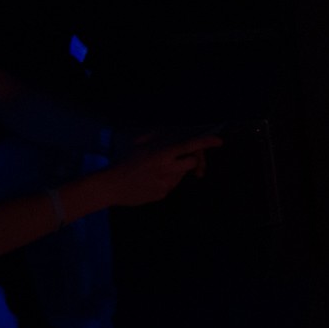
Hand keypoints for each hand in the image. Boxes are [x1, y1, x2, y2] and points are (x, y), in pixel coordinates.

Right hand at [96, 136, 219, 206]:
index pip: (189, 145)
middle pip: (192, 163)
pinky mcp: (162, 194)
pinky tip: (151, 180)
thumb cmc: (125, 161)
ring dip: (176, 171)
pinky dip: (166, 181)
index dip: (206, 142)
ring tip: (157, 170)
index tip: (219, 141)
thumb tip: (179, 133)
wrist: (109, 186)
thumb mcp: (141, 143)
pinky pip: (172, 185)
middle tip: (188, 159)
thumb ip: (161, 137)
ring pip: (182, 175)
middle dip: (192, 160)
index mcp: (161, 153)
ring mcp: (165, 183)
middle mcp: (166, 169)